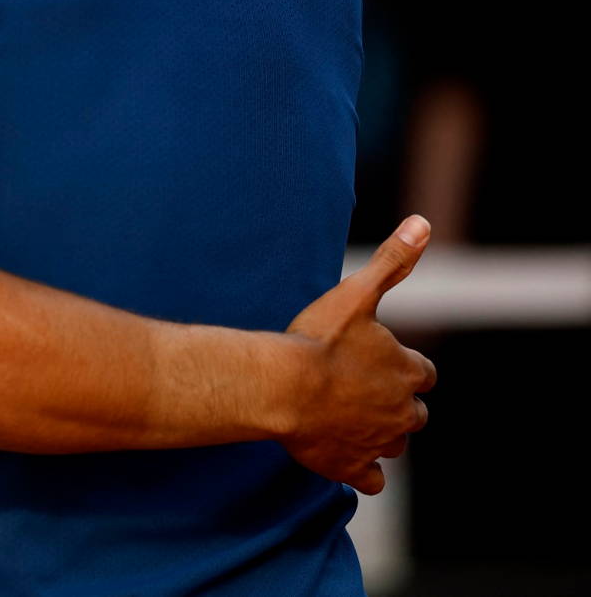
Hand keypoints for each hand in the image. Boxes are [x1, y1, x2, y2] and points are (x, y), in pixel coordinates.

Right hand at [279, 216, 436, 493]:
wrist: (281, 387)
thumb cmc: (316, 339)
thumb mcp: (356, 293)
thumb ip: (392, 261)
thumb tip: (423, 222)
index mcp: (406, 370)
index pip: (424, 373)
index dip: (404, 367)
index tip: (382, 361)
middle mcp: (402, 410)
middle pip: (414, 412)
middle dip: (395, 403)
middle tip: (360, 390)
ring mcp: (378, 442)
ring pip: (396, 444)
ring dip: (381, 433)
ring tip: (349, 419)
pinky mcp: (352, 467)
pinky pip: (372, 480)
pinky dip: (364, 473)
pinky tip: (346, 459)